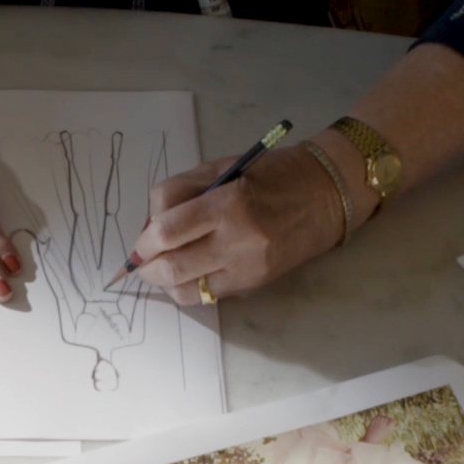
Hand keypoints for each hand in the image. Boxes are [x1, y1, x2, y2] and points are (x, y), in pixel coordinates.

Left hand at [127, 145, 347, 304]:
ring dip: (164, 283)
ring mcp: (247, 267)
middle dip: (147, 267)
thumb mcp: (221, 169)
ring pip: (187, 289)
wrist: (325, 195)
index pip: (169, 231)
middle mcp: (238, 240)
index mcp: (228, 203)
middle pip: (173, 266)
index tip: (138, 244)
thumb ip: (179, 194)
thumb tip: (148, 229)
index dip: (143, 242)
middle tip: (141, 262)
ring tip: (160, 270)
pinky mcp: (254, 283)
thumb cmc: (270, 174)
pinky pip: (208, 295)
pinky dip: (188, 288)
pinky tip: (186, 275)